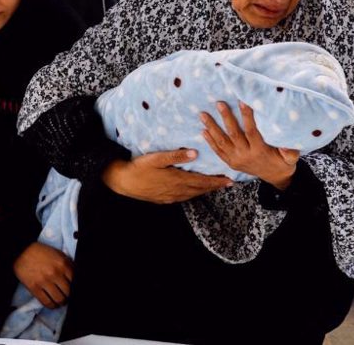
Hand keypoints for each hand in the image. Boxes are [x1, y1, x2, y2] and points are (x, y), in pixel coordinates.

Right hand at [14, 243, 73, 308]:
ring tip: (60, 302)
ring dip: (61, 303)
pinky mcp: (34, 288)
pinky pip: (46, 301)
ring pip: (59, 299)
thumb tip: (75, 278)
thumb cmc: (41, 253)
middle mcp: (55, 273)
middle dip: (69, 296)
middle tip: (67, 297)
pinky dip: (51, 306)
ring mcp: (44, 281)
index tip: (74, 290)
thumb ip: (68, 265)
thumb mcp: (58, 254)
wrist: (21, 252)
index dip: (75, 287)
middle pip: (68, 292)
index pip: (75, 281)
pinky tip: (53, 304)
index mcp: (63, 264)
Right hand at [100, 149, 231, 203]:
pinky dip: (193, 194)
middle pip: (200, 189)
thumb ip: (176, 156)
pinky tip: (193, 191)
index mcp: (177, 179)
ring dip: (204, 190)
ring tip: (214, 186)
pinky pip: (183, 198)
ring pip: (192, 195)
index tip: (229, 181)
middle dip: (214, 186)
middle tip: (227, 184)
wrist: (123, 182)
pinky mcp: (164, 200)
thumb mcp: (157, 158)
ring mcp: (170, 197)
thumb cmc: (140, 167)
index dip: (217, 182)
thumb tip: (195, 153)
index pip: (202, 181)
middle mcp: (176, 191)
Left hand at [200, 101, 298, 189]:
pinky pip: (218, 152)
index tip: (242, 102)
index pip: (251, 131)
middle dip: (225, 118)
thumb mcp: (290, 158)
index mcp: (259, 151)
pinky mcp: (231, 163)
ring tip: (203, 115)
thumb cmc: (283, 162)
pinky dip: (210, 141)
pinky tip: (203, 130)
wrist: (274, 177)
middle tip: (219, 103)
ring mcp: (236, 160)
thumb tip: (287, 143)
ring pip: (221, 142)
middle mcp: (245, 155)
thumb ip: (290, 151)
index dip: (247, 117)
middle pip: (233, 134)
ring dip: (211, 128)